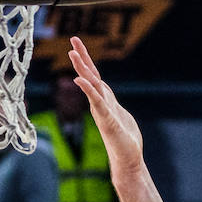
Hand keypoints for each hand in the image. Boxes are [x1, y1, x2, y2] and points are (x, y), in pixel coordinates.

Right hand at [68, 36, 143, 179]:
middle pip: (91, 76)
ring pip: (92, 86)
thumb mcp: (120, 115)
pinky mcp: (107, 121)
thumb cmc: (126, 141)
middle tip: (73, 39)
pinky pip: (97, 102)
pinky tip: (80, 80)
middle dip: (82, 57)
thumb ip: (112, 104)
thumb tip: (106, 95)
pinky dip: (89, 90)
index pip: (95, 76)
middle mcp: (101, 104)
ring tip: (72, 54)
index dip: (87, 61)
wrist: (128, 162)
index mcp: (105, 101)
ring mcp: (103, 112)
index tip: (77, 45)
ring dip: (82, 69)